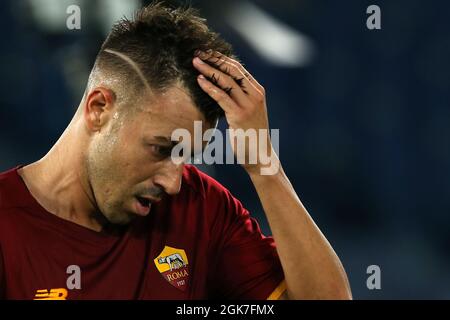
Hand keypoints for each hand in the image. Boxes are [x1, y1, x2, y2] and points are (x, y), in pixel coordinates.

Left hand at [192, 50, 278, 174]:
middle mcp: (255, 94)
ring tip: (195, 62)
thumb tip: (221, 88)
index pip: (238, 68)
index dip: (221, 58)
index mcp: (257, 91)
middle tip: (198, 53)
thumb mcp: (248, 112)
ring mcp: (248, 104)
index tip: (207, 52)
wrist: (259, 155)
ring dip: (209, 70)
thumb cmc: (251, 135)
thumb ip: (239, 99)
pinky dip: (210, 87)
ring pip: (226, 81)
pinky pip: (222, 97)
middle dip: (214, 59)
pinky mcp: (239, 115)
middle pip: (232, 69)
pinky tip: (199, 80)